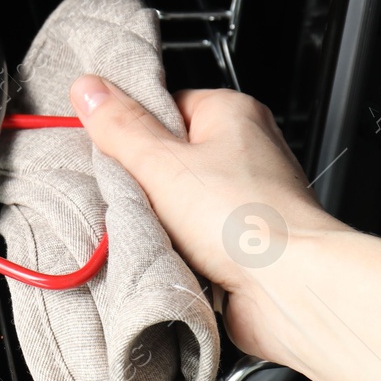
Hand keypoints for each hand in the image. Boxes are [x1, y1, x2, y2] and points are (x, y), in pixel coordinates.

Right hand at [67, 76, 350, 366]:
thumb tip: (89, 90)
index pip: (164, 104)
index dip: (131, 127)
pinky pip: (191, 235)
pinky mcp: (242, 240)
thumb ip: (120, 126)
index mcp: (232, 113)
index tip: (108, 145)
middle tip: (131, 192)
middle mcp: (246, 151)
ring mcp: (246, 197)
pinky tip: (167, 252)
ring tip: (154, 228)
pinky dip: (175, 245)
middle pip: (167, 154)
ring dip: (156, 218)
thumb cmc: (246, 220)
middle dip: (141, 179)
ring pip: (177, 199)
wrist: (290, 290)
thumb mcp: (160, 163)